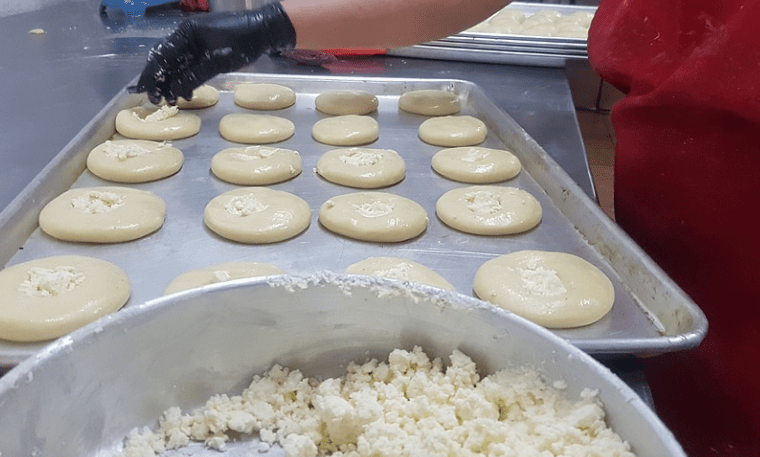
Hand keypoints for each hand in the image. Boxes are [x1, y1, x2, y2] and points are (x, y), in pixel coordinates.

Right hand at [131, 3, 295, 103]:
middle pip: (165, 60)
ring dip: (173, 83)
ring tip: (173, 101)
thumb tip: (174, 91)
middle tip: (155, 100)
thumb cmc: (242, 41)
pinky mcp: (206, 51)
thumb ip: (194, 76)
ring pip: (177, 65)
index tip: (145, 92)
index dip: (152, 75)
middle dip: (159, 81)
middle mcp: (186, 37)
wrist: (264, 31)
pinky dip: (186, 80)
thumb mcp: (217, 61)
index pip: (161, 55)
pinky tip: (187, 94)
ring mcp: (196, 43)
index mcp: (185, 33)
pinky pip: (189, 66)